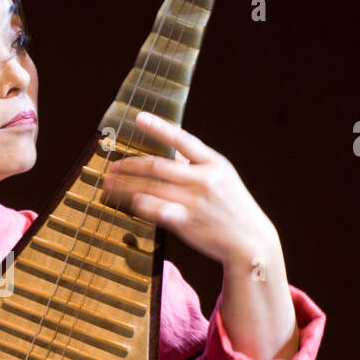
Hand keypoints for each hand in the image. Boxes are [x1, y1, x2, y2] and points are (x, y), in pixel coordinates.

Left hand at [101, 112, 275, 265]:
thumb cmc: (232, 209)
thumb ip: (196, 165)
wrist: (250, 242)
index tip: (139, 118)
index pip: (182, 139)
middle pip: (158, 166)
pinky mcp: (187, 222)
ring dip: (126, 186)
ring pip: (151, 188)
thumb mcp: (222, 178)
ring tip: (109, 185)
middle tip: (113, 166)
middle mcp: (205, 179)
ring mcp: (195, 201)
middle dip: (130, 165)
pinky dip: (139, 205)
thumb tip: (167, 152)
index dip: (159, 128)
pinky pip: (155, 209)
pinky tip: (127, 203)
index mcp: (214, 163)